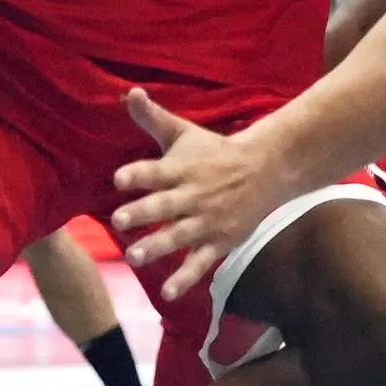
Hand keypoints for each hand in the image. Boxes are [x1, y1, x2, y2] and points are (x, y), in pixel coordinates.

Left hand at [108, 88, 283, 298]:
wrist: (266, 170)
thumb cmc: (214, 151)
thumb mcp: (184, 133)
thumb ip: (153, 119)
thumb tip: (129, 93)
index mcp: (181, 168)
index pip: (156, 171)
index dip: (138, 174)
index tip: (119, 179)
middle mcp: (193, 195)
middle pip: (165, 205)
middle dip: (143, 213)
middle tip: (119, 221)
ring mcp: (207, 221)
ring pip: (179, 236)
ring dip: (157, 247)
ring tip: (134, 256)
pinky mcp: (219, 241)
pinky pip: (200, 263)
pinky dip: (185, 278)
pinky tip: (167, 293)